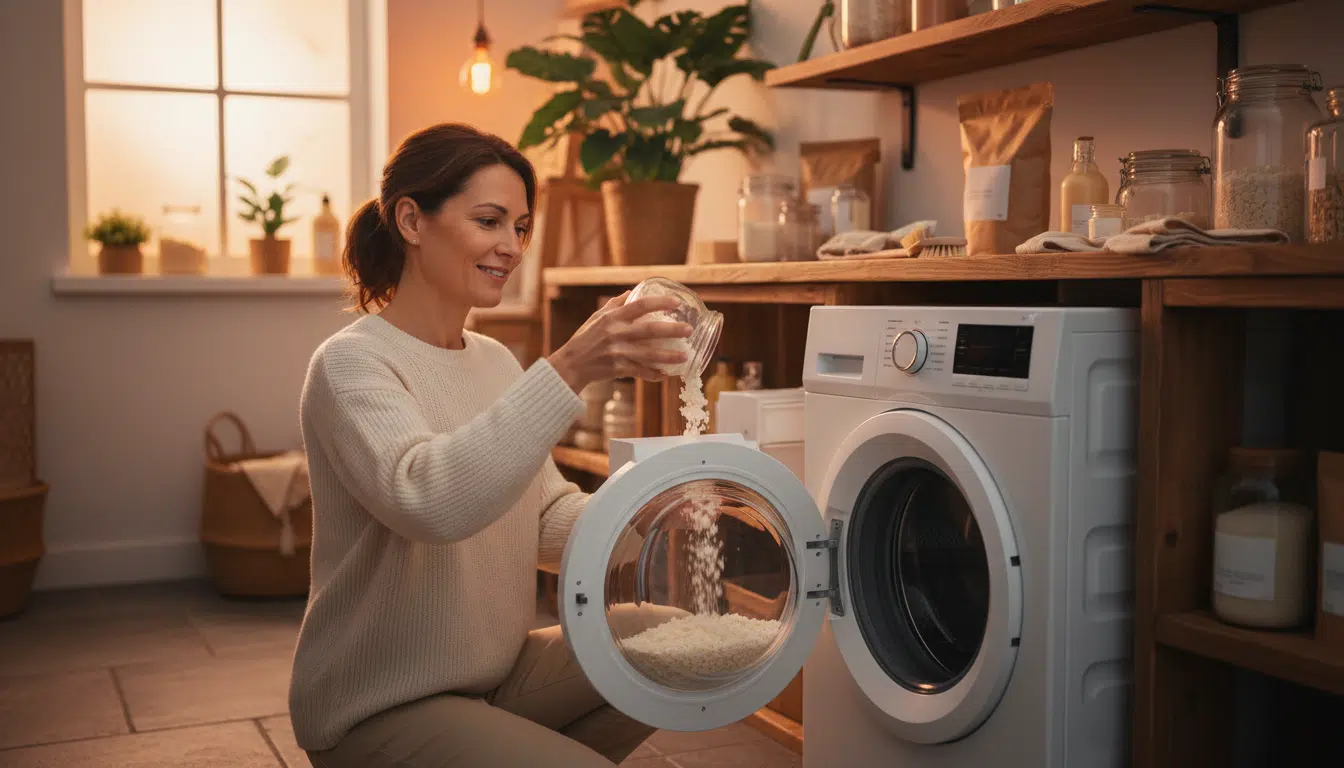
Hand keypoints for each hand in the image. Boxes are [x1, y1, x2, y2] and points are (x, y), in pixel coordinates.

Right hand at [548, 291, 692, 392]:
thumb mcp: (597, 316)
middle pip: (649, 330)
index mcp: (612, 317)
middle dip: (671, 330)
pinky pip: (640, 372)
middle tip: (688, 330)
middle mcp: (616, 333)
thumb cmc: (585, 338)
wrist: (571, 364)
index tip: (676, 303)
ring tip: (685, 357)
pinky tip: (666, 375)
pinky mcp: (617, 368)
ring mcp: (617, 352)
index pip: (640, 305)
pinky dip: (653, 374)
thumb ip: (616, 304)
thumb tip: (632, 292)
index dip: (659, 302)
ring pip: (648, 354)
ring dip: (668, 356)